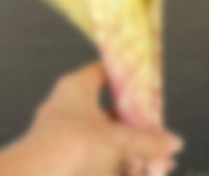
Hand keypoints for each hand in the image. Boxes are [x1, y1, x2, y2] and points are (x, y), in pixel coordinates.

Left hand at [13, 63, 181, 175]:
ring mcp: (67, 134)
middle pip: (110, 113)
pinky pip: (98, 159)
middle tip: (159, 141)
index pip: (100, 72)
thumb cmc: (69, 146)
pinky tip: (134, 173)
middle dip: (137, 130)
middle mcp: (69, 108)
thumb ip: (146, 140)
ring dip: (130, 152)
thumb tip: (169, 141)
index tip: (145, 86)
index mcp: (75, 89)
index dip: (124, 77)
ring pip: (105, 140)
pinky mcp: (67, 158)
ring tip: (153, 165)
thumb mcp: (117, 140)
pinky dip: (117, 166)